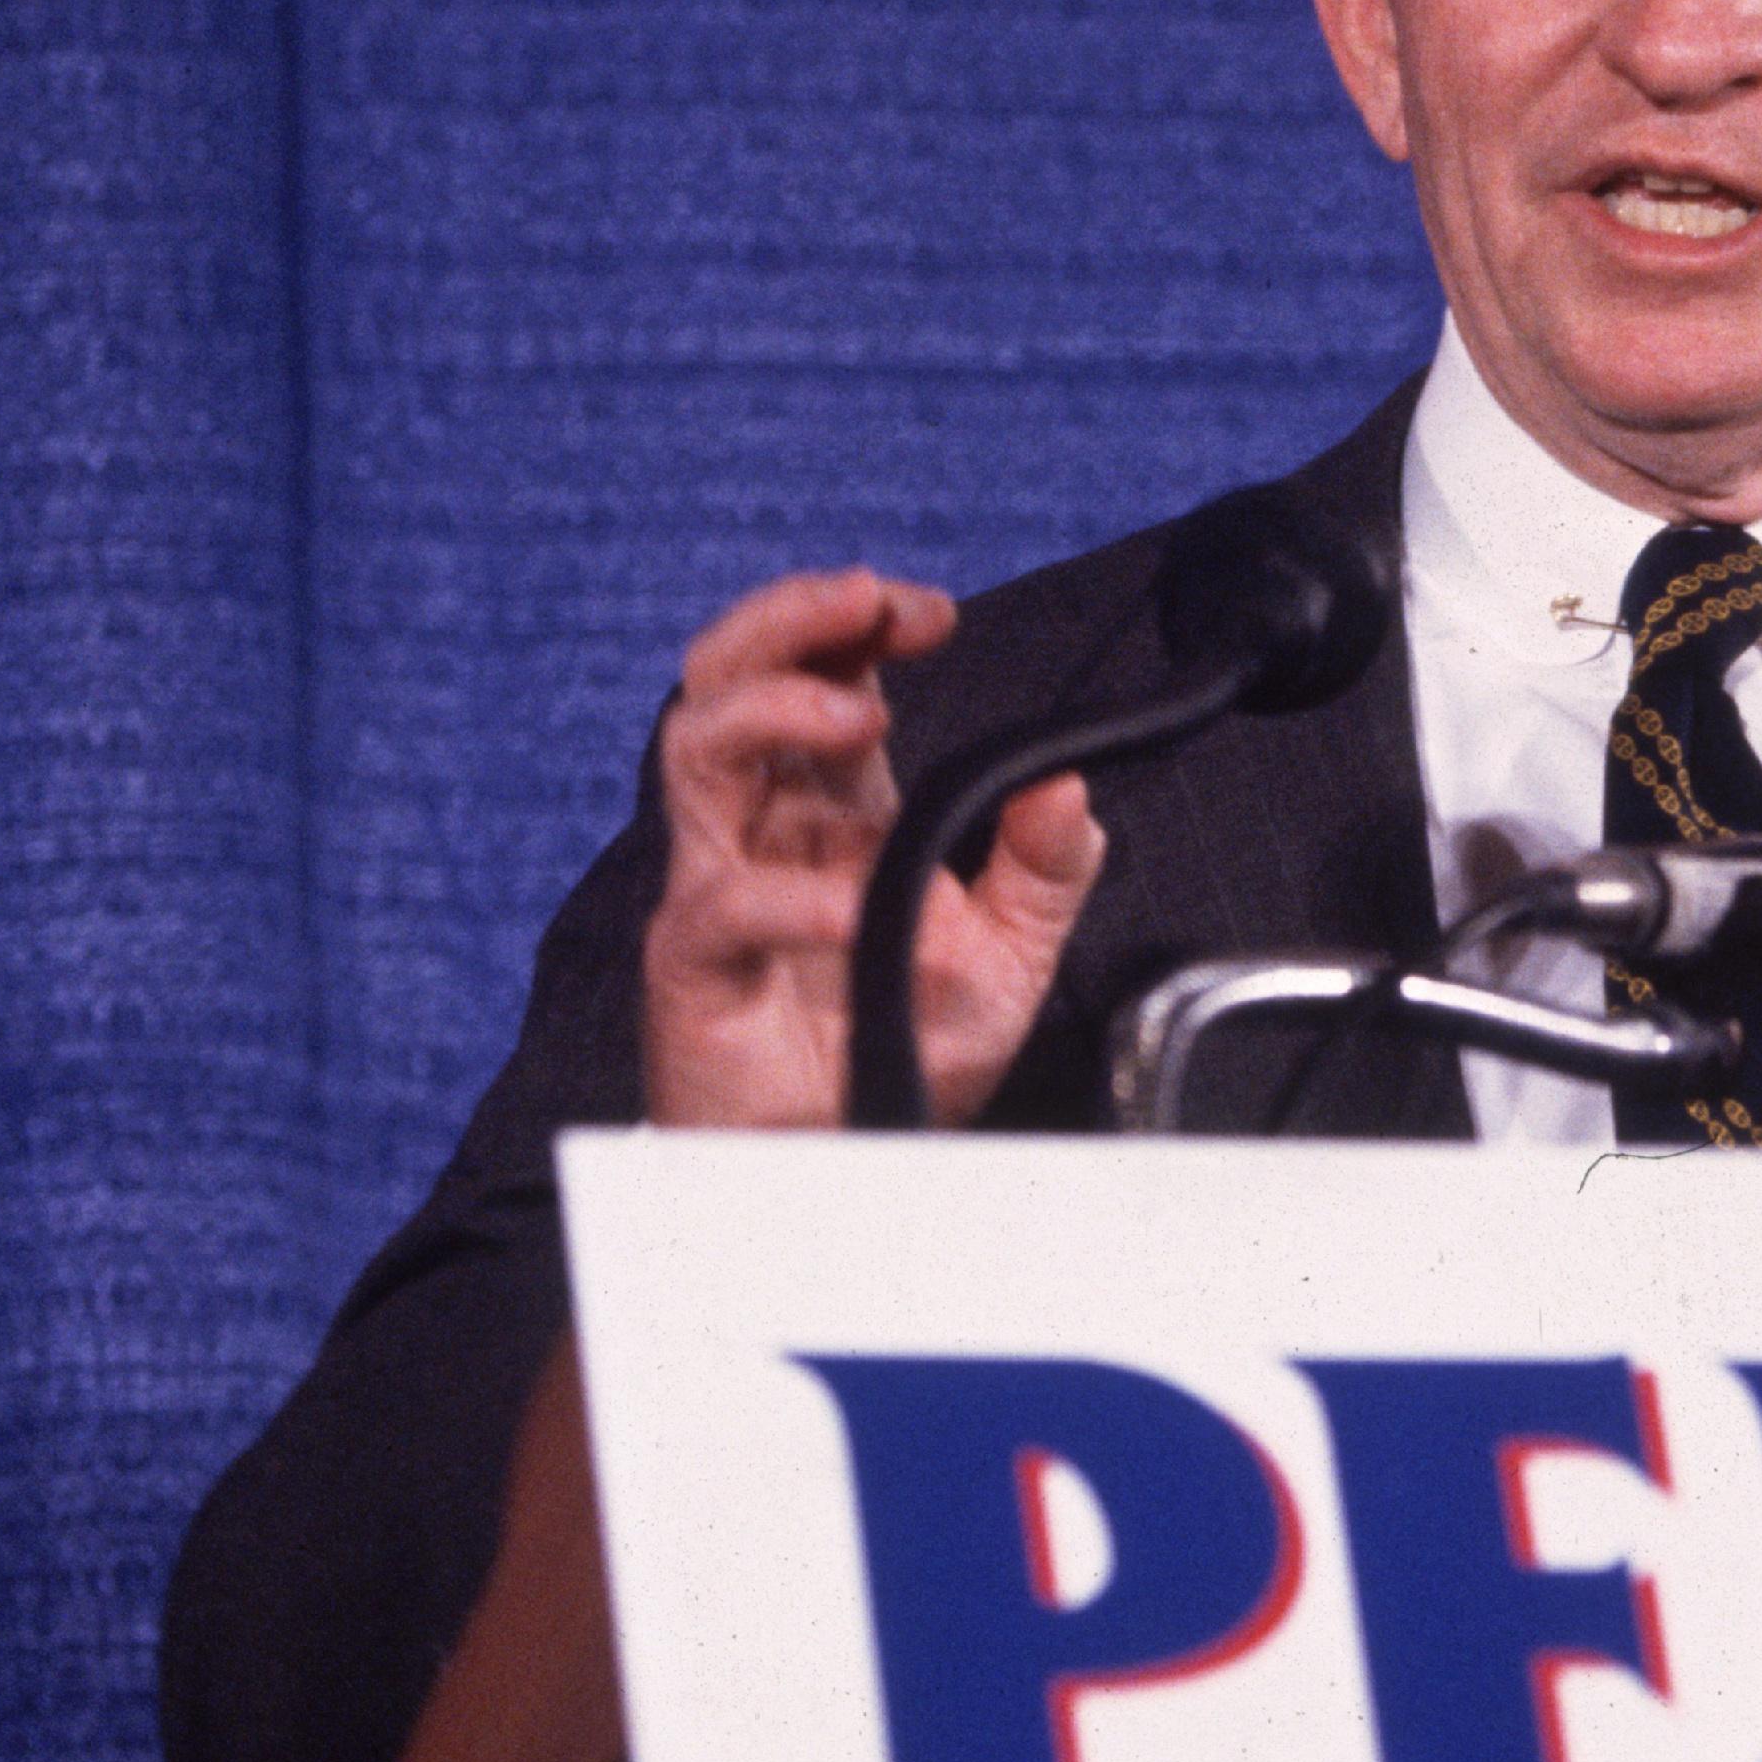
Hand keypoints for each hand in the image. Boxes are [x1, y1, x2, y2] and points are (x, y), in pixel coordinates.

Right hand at [641, 568, 1107, 1128]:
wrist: (853, 1161)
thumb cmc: (907, 1046)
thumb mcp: (1013, 951)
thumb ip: (1048, 866)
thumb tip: (1068, 783)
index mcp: (835, 805)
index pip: (821, 670)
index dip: (859, 620)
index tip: (929, 612)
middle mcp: (765, 826)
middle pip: (728, 676)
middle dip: (789, 617)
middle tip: (864, 600)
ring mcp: (721, 885)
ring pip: (693, 750)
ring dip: (770, 708)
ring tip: (853, 716)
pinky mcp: (695, 965)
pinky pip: (719, 906)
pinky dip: (788, 897)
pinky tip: (851, 911)